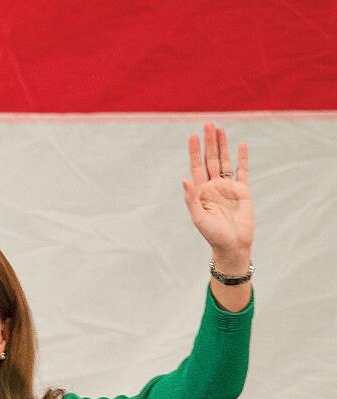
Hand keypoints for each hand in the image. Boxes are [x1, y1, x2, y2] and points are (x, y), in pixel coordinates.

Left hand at [183, 122, 252, 270]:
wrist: (232, 245)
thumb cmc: (212, 235)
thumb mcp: (199, 218)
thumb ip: (191, 199)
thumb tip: (184, 179)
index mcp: (201, 191)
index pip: (197, 166)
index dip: (195, 151)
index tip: (193, 135)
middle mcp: (213, 186)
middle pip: (211, 159)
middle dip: (209, 142)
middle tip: (208, 123)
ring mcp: (228, 187)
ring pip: (225, 161)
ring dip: (223, 146)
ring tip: (221, 129)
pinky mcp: (243, 191)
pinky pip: (242, 171)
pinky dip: (242, 158)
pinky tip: (241, 145)